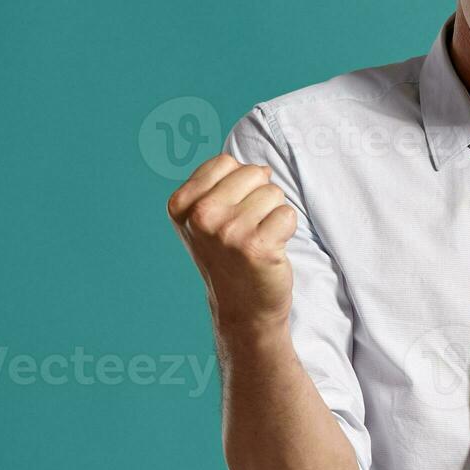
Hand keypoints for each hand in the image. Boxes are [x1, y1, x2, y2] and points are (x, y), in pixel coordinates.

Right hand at [166, 153, 297, 337]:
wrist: (242, 307)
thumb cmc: (228, 255)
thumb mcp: (205, 218)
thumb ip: (220, 183)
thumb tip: (264, 168)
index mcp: (181, 205)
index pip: (226, 162)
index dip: (239, 184)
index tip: (230, 213)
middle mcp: (200, 217)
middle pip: (253, 173)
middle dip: (259, 196)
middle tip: (248, 229)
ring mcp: (227, 232)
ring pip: (273, 192)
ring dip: (273, 214)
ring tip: (258, 239)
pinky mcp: (256, 247)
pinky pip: (288, 214)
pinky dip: (286, 230)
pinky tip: (271, 249)